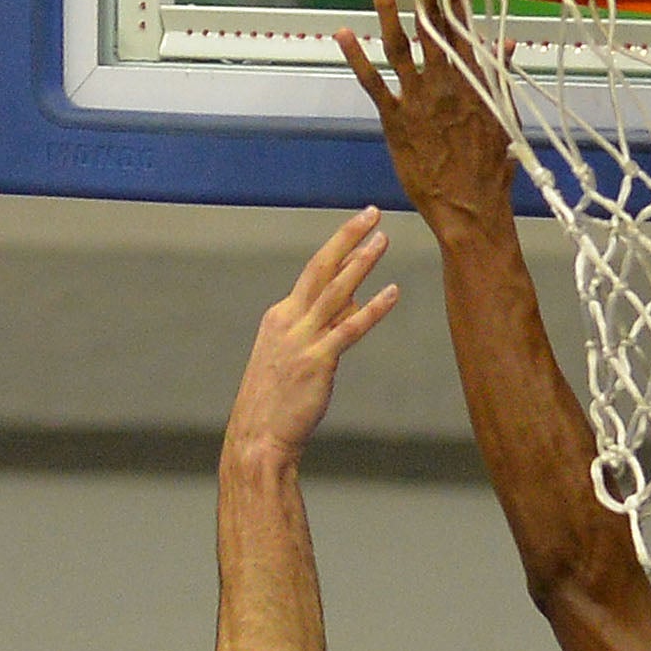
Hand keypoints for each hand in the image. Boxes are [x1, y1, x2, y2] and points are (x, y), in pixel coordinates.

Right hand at [227, 206, 400, 458]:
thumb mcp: (295, 356)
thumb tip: (356, 302)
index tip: (359, 226)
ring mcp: (301, 341)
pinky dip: (372, 309)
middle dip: (347, 238)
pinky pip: (349, 330)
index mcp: (280, 317)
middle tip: (371, 213)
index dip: (339, 248)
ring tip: (383, 240)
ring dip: (361, 264)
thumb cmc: (277, 401)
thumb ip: (324, 327)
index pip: (313, 274)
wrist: (258, 438)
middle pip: (321, 268)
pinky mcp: (317, 362)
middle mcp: (288, 321)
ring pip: (335, 292)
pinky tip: (392, 291)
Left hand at [340, 0, 518, 238]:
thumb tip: (506, 43)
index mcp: (474, 80)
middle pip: (432, 27)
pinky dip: (357, 58)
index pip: (463, 28)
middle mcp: (446, 82)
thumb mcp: (503, 118)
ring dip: (389, 11)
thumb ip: (500, 77)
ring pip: (401, 46)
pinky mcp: (396, 120)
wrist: (471, 207)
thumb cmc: (491, 168)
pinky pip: (373, 83)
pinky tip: (344, 34)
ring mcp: (419, 99)